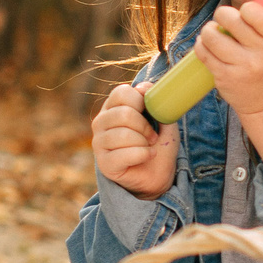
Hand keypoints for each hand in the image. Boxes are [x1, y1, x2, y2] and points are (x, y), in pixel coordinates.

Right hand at [92, 82, 177, 198]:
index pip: (121, 92)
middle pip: (124, 114)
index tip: (150, 114)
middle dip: (145, 126)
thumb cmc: (157, 144)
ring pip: (124, 135)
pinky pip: (125, 154)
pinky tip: (146, 157)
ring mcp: (99, 143)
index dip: (140, 101)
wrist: (158, 175)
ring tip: (147, 147)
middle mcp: (101, 122)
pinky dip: (143, 155)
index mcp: (113, 107)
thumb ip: (155, 101)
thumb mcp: (163, 119)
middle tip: (152, 136)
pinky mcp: (103, 163)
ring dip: (144, 143)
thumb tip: (144, 87)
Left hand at [197, 0, 262, 117]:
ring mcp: (243, 67)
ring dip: (209, 30)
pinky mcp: (225, 78)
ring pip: (211, 34)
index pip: (255, 11)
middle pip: (229, 18)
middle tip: (225, 21)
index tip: (245, 14)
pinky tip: (209, 47)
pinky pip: (203, 51)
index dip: (245, 9)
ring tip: (214, 34)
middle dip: (222, 15)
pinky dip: (202, 45)